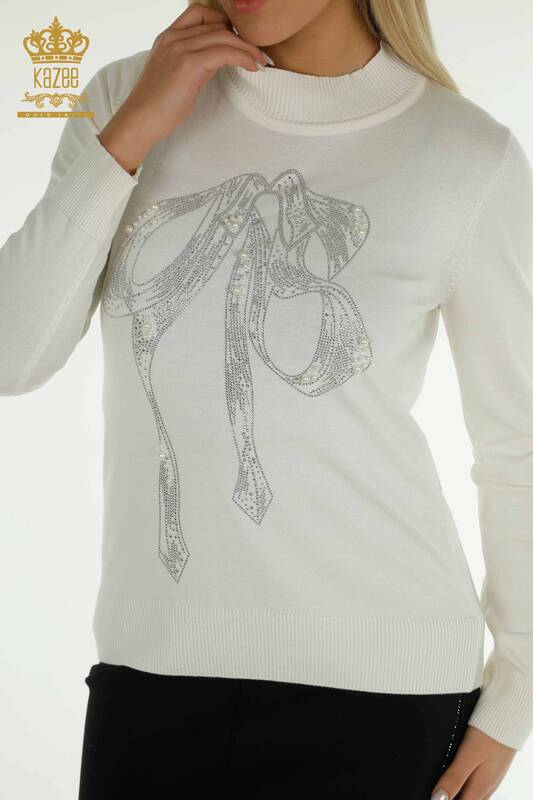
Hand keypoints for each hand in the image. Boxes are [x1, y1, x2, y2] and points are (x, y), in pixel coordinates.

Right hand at [98, 2, 269, 173]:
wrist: (139, 120)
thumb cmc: (156, 106)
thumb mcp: (175, 76)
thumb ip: (193, 62)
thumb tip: (217, 60)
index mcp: (168, 37)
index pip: (200, 12)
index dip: (223, 23)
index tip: (238, 41)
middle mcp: (173, 37)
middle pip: (216, 23)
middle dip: (242, 37)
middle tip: (258, 53)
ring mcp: (180, 48)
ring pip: (223, 35)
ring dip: (248, 48)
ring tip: (261, 62)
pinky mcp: (188, 65)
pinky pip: (224, 52)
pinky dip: (243, 57)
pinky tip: (252, 67)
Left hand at [430, 724, 516, 798]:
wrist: (509, 719)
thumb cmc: (489, 735)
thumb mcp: (467, 755)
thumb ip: (454, 778)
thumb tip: (438, 798)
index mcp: (479, 788)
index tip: (435, 795)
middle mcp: (486, 788)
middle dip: (453, 796)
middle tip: (439, 789)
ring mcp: (491, 779)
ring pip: (473, 795)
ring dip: (460, 793)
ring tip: (447, 784)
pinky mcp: (493, 770)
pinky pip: (479, 786)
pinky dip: (468, 786)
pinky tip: (462, 777)